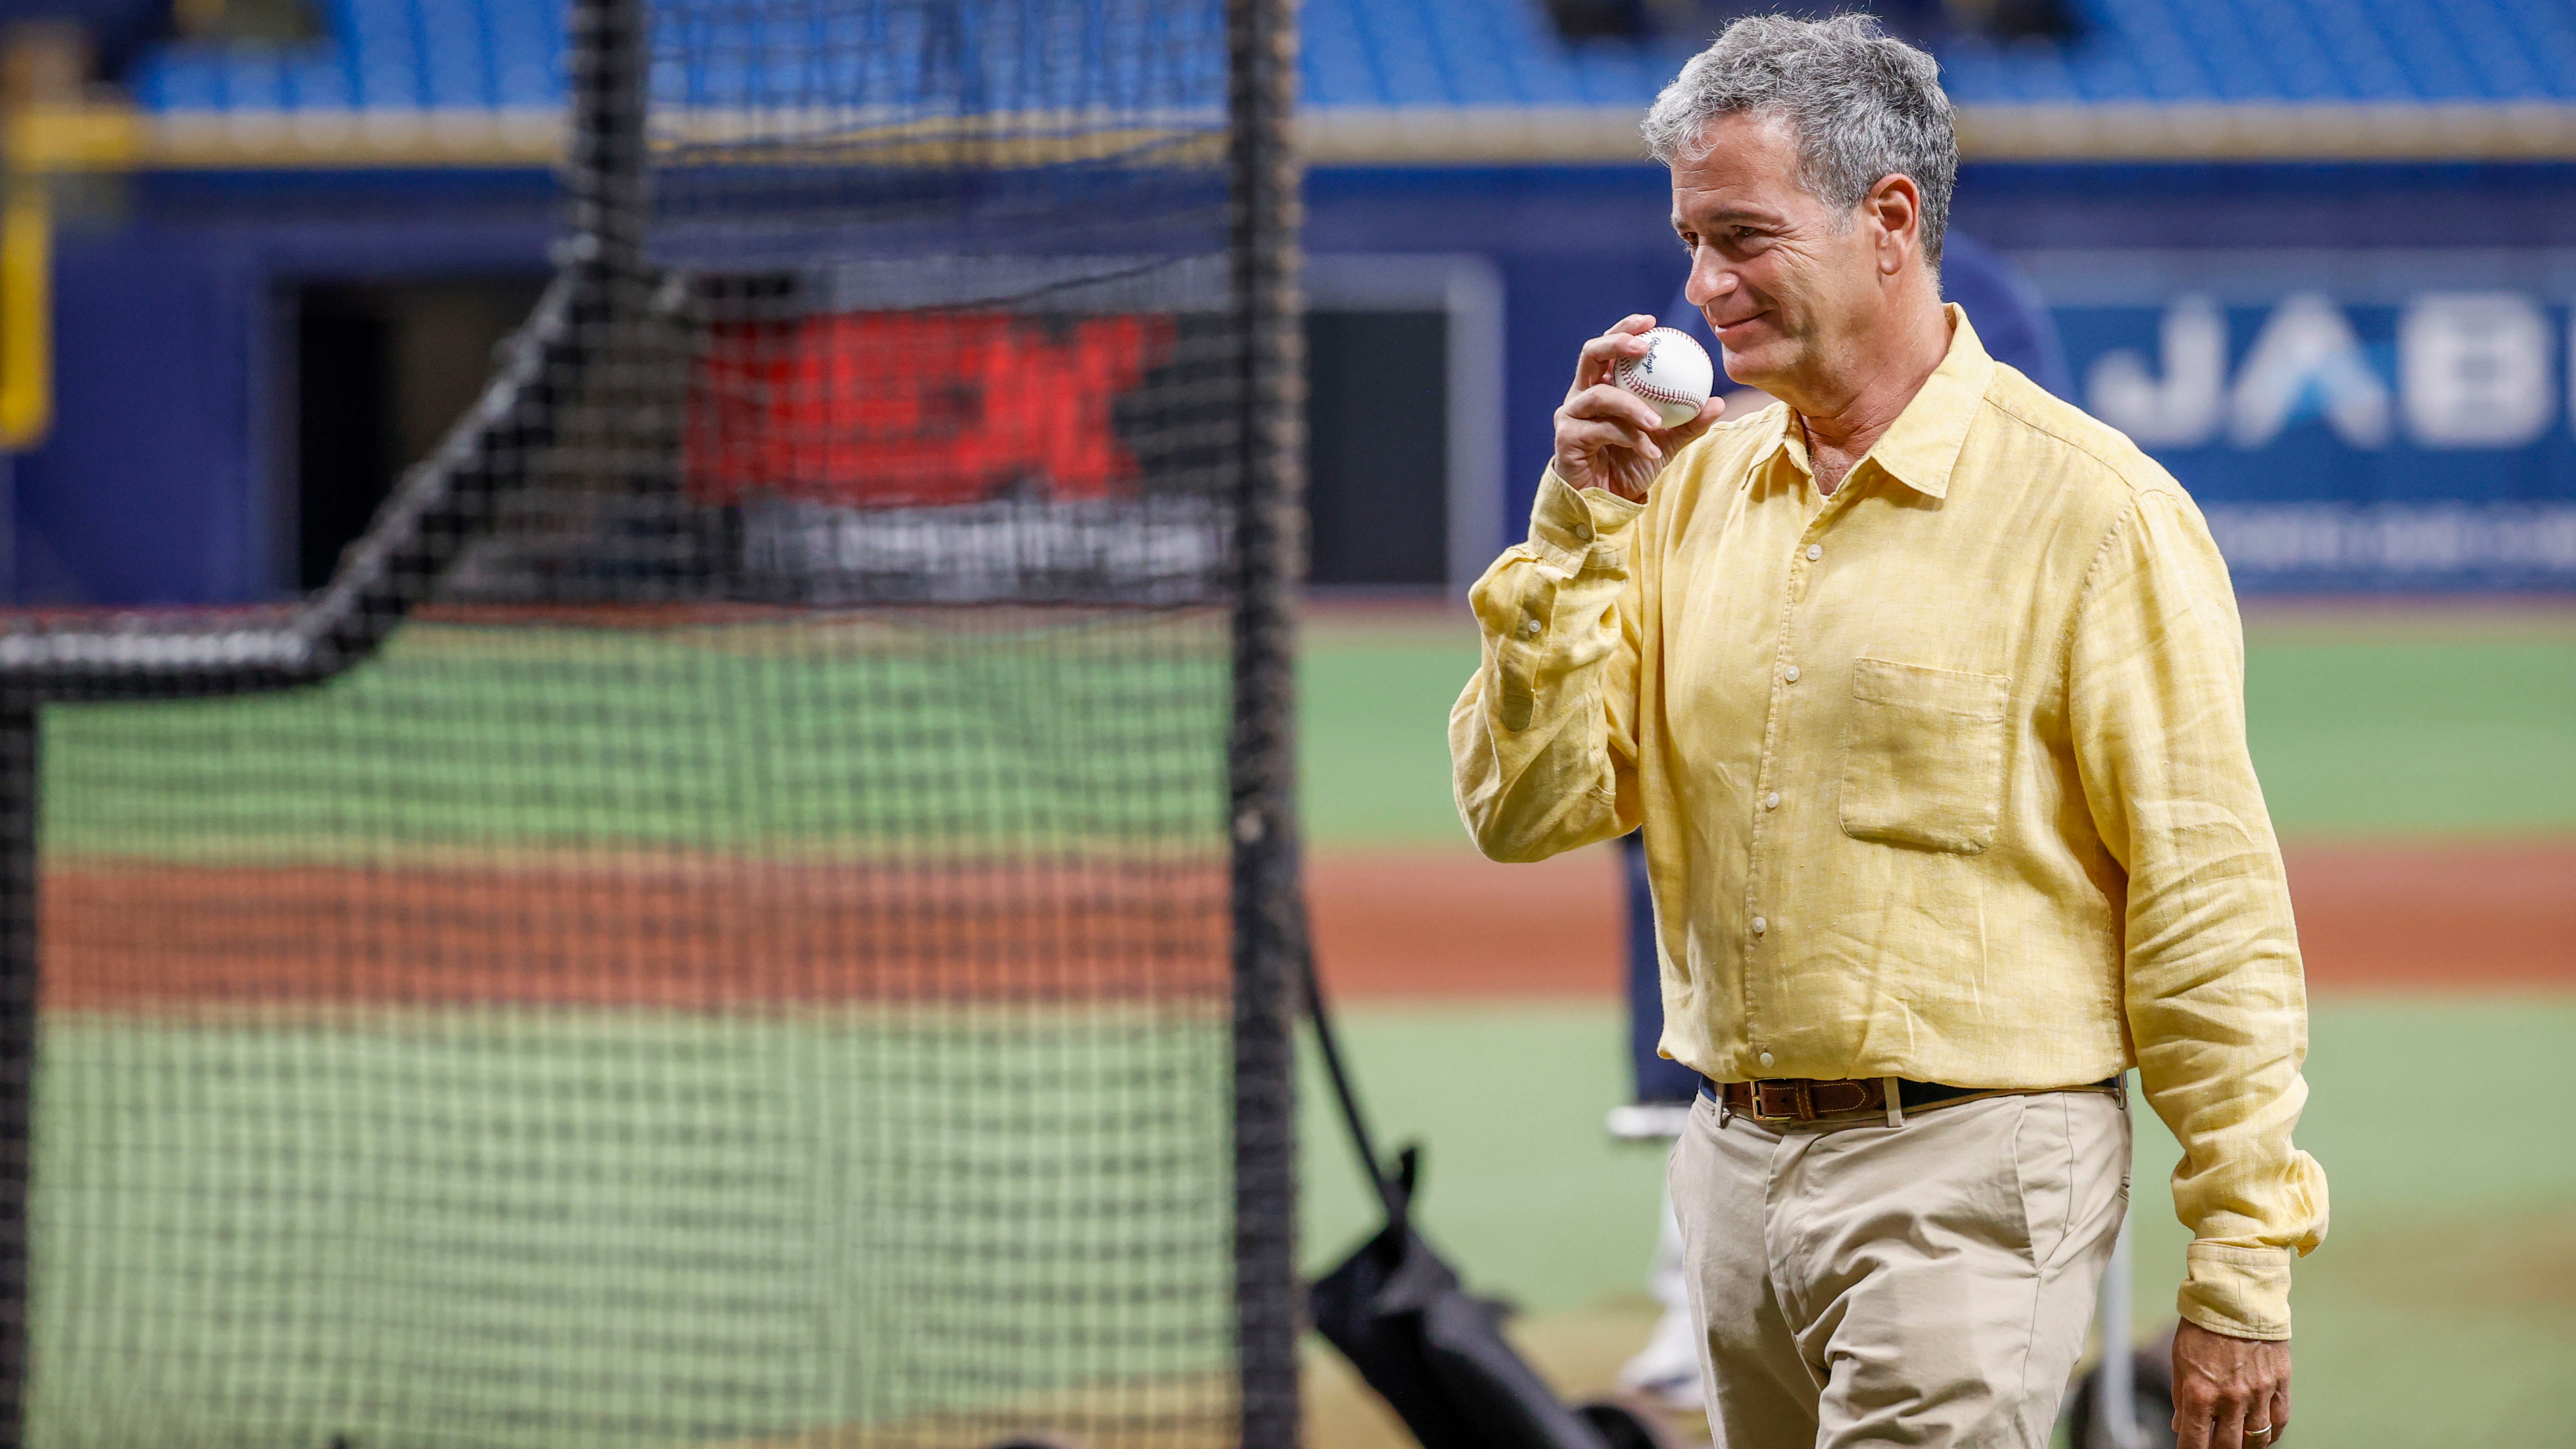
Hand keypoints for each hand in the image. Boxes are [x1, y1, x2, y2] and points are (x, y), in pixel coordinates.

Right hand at [1553, 315, 1724, 503]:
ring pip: (1599, 396)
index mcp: (1601, 386)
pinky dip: (1630, 438)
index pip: (1608, 348)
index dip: (1625, 329)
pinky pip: (1601, 430)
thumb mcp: (1666, 442)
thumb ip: (1688, 423)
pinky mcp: (1566, 439)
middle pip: (1590, 355)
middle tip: (1644, 348)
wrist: (1607, 501)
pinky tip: (1650, 448)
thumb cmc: (1631, 464)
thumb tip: (1717, 402)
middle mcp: (1581, 395)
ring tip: (1657, 421)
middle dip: (1616, 344)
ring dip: (1631, 405)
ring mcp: (1570, 416)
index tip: (1651, 321)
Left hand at [2172, 1320, 2290, 1448]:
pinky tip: (2263, 1437)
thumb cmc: (2202, 1327)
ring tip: (2238, 1445)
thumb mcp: (2180, 1360)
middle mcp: (2231, 1398)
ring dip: (2246, 1447)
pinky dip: (2271, 1434)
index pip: (2195, 1440)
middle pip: (2228, 1446)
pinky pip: (2279, 1421)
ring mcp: (2259, 1393)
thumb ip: (2181, 1396)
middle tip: (2214, 1448)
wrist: (2235, 1298)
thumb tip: (2179, 1425)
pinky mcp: (2280, 1384)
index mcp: (2201, 1392)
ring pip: (2257, 1439)